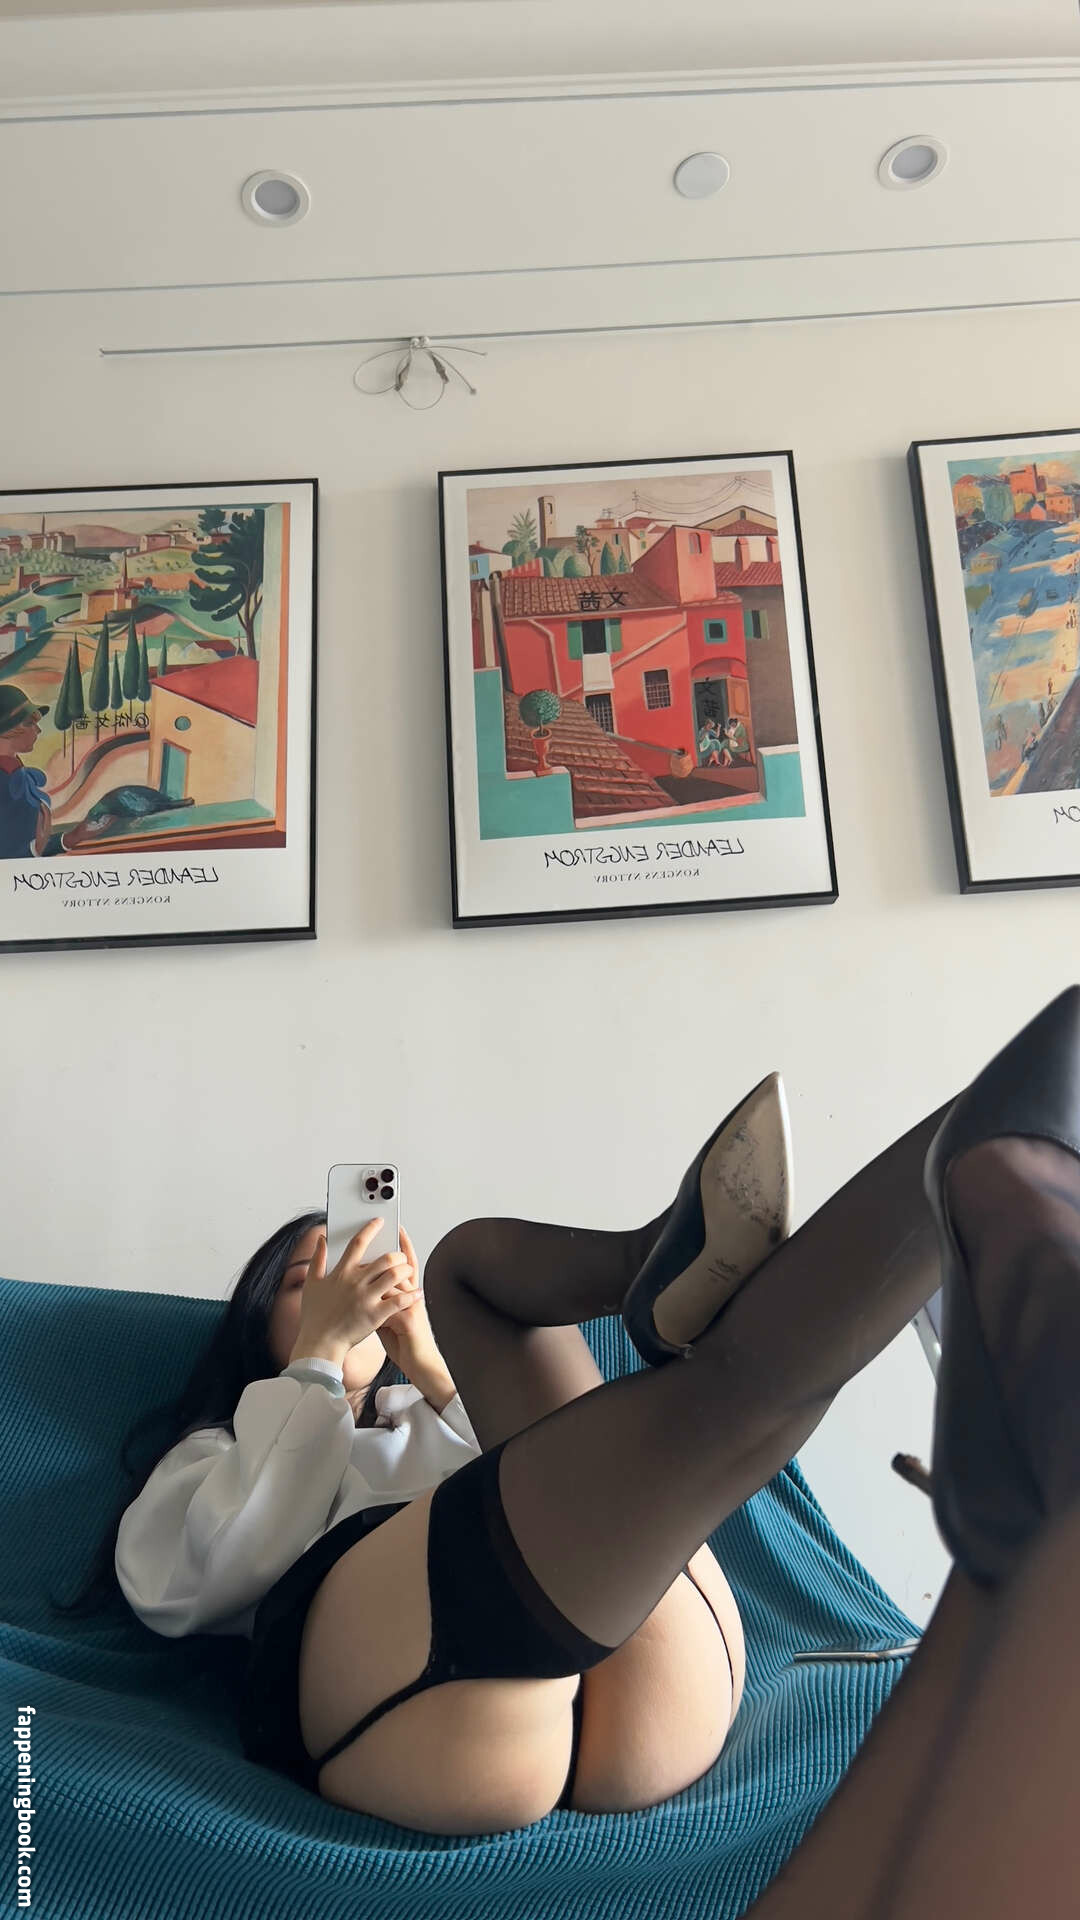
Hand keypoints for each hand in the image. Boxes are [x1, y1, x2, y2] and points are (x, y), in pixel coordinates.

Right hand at [290, 1220, 420, 1364]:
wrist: (319, 1344)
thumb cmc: (315, 1316)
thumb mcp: (312, 1284)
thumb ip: (317, 1259)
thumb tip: (321, 1239)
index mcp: (341, 1273)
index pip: (358, 1243)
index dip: (370, 1229)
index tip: (380, 1221)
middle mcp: (355, 1282)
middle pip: (385, 1259)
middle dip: (397, 1254)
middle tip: (400, 1256)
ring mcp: (366, 1299)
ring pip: (395, 1275)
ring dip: (406, 1270)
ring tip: (408, 1271)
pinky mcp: (375, 1315)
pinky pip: (399, 1301)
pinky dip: (411, 1295)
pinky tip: (417, 1292)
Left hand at [375, 1230, 434, 1370]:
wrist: (420, 1364)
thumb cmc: (404, 1341)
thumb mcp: (390, 1316)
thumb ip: (380, 1299)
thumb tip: (364, 1285)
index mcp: (406, 1294)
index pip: (405, 1264)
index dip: (402, 1246)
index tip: (395, 1228)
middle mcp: (412, 1296)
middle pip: (404, 1266)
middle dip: (393, 1249)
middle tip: (382, 1232)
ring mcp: (412, 1306)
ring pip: (398, 1280)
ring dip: (385, 1270)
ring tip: (373, 1258)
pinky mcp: (409, 1319)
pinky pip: (395, 1301)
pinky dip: (384, 1294)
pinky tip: (371, 1289)